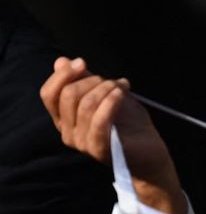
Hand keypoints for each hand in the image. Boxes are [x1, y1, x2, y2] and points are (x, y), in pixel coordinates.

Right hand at [39, 57, 186, 213]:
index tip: (82, 62)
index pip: (49, 94)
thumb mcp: (106, 95)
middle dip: (92, 80)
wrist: (149, 152)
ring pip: (85, 104)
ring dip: (107, 88)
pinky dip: (111, 102)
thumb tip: (60, 61)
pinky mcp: (99, 149)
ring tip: (122, 87)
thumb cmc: (128, 124)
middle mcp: (68, 132)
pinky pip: (98, 121)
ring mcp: (82, 142)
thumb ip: (85, 80)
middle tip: (113, 82)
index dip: (62, 75)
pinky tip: (122, 93)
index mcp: (65, 119)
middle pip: (68, 95)